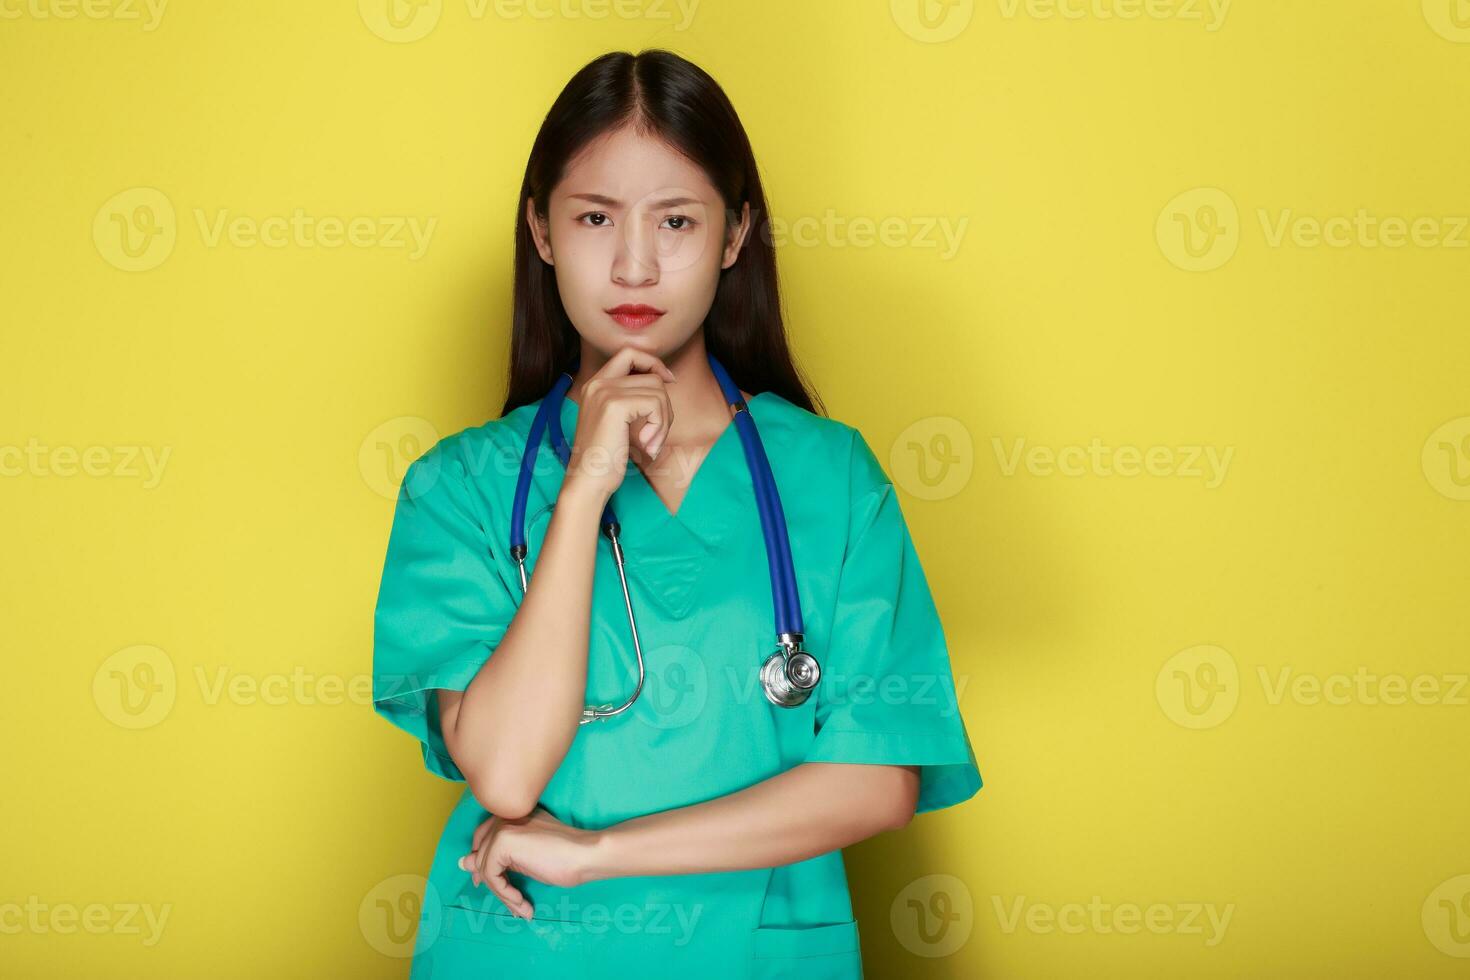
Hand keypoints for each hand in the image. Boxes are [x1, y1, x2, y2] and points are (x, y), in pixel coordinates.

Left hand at [457, 806, 600, 919]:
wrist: (585, 854)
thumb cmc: (566, 856)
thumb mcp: (525, 858)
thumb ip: (499, 857)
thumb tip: (463, 862)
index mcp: (512, 815)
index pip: (483, 838)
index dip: (484, 864)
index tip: (498, 886)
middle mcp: (503, 816)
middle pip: (481, 854)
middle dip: (491, 881)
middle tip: (511, 901)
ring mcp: (502, 827)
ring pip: (484, 868)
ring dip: (502, 893)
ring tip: (522, 907)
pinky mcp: (503, 841)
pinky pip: (491, 875)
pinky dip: (505, 894)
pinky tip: (522, 903)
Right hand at [563, 346, 676, 502]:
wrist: (588, 481)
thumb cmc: (605, 458)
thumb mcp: (618, 421)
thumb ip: (632, 398)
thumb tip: (665, 379)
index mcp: (595, 383)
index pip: (629, 352)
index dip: (654, 363)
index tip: (669, 381)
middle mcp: (598, 382)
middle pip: (651, 374)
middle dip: (665, 404)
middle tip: (659, 431)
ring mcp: (605, 392)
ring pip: (658, 390)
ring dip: (663, 421)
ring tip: (652, 443)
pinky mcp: (615, 406)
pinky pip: (655, 404)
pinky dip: (659, 427)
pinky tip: (647, 446)